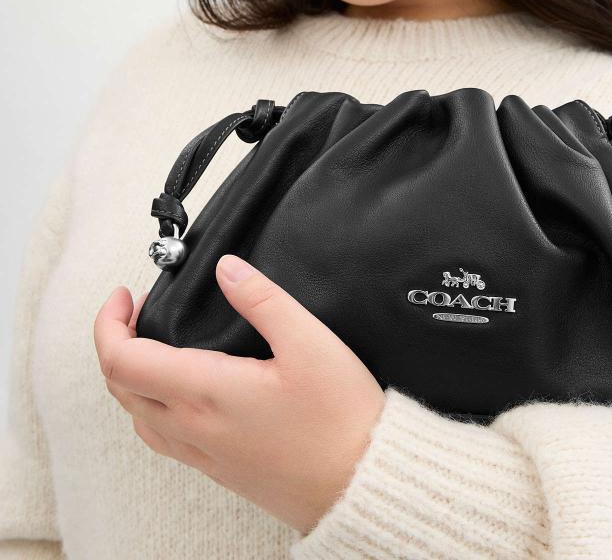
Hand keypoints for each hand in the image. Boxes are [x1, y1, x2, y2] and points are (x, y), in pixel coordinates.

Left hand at [93, 255, 386, 533]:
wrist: (362, 484)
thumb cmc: (340, 416)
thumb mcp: (309, 341)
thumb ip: (262, 299)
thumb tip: (225, 267)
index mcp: (206, 392)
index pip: (122, 361)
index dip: (109, 323)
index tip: (125, 294)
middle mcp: (193, 427)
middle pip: (120, 388)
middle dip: (115, 342)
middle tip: (138, 310)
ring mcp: (203, 453)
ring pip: (138, 415)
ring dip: (130, 375)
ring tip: (154, 342)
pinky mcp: (219, 468)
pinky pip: (162, 436)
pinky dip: (151, 404)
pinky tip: (181, 389)